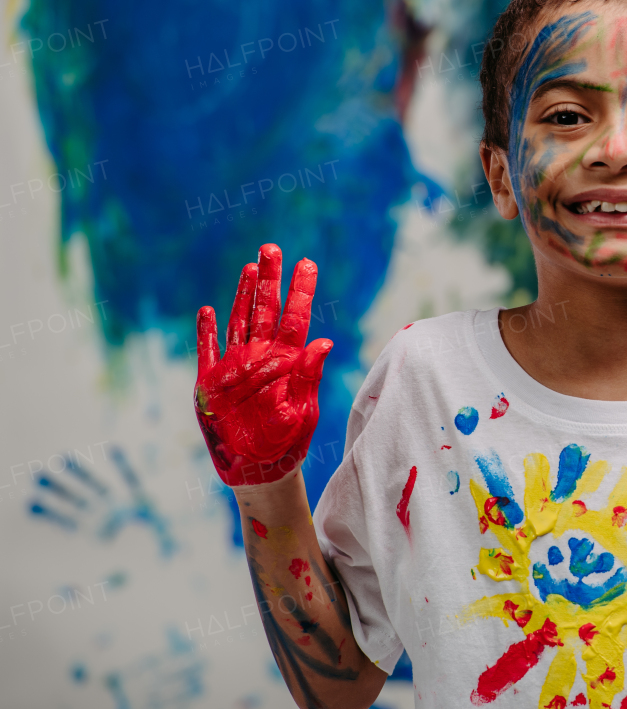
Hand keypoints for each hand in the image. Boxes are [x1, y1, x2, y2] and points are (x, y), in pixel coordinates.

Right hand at [193, 244, 332, 486]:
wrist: (259, 472)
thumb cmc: (288, 445)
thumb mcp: (302, 412)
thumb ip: (308, 377)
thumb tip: (324, 342)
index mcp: (286, 363)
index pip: (295, 318)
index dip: (301, 290)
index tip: (307, 263)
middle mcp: (261, 358)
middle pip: (266, 310)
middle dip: (270, 279)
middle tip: (272, 247)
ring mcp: (235, 368)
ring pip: (239, 321)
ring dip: (242, 294)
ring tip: (250, 267)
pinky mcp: (211, 383)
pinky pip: (208, 350)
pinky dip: (207, 330)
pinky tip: (208, 309)